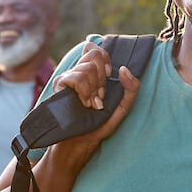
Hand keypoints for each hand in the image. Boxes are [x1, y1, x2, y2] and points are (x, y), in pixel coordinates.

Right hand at [48, 42, 140, 158]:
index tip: (108, 78)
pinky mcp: (60, 84)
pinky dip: (84, 92)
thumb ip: (131, 88)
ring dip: (93, 90)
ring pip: (88, 68)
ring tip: (90, 104)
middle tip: (98, 97)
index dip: (105, 61)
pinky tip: (83, 104)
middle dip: (101, 79)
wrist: (79, 143)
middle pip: (94, 54)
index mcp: (91, 73)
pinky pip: (77, 77)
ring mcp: (68, 77)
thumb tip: (124, 68)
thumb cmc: (99, 126)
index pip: (96, 49)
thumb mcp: (122, 108)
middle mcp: (78, 71)